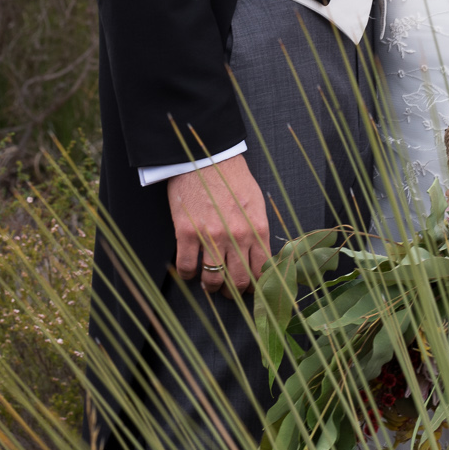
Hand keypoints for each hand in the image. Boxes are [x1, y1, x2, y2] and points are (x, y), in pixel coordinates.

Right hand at [166, 155, 269, 292]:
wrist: (205, 157)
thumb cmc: (231, 178)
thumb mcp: (255, 204)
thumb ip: (257, 232)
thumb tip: (258, 258)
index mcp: (257, 229)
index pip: (261, 271)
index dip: (255, 286)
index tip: (249, 288)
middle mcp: (237, 236)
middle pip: (238, 281)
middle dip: (234, 292)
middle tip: (228, 291)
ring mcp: (211, 236)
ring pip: (213, 280)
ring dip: (211, 287)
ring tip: (209, 284)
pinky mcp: (187, 232)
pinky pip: (187, 267)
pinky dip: (188, 274)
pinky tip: (190, 271)